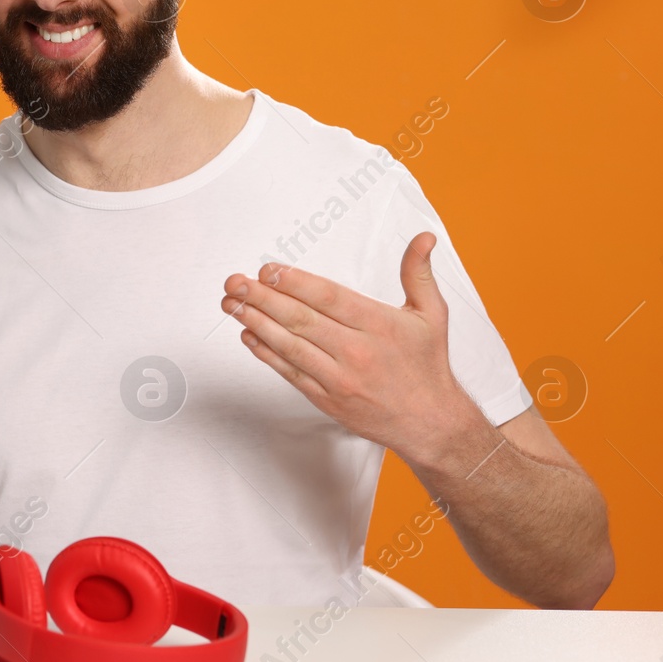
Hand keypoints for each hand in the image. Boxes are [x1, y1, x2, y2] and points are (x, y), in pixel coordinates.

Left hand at [219, 232, 481, 462]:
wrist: (429, 424)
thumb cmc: (427, 366)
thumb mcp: (431, 315)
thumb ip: (418, 274)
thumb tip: (423, 238)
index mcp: (379, 326)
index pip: (329, 298)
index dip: (295, 282)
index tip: (267, 269)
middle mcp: (357, 352)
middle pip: (301, 320)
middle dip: (262, 298)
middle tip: (235, 282)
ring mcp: (338, 378)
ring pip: (290, 346)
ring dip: (256, 322)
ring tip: (231, 303)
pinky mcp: (326, 399)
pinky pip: (289, 372)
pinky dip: (266, 353)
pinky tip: (248, 334)